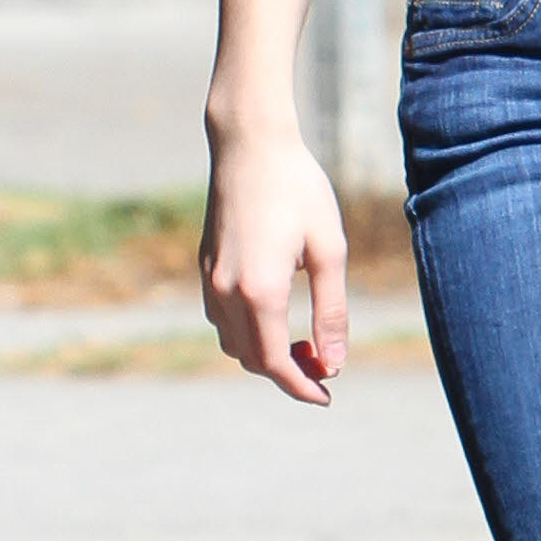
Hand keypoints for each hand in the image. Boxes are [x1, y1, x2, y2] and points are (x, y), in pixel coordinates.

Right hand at [200, 128, 348, 404]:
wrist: (250, 143)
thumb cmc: (298, 189)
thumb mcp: (328, 248)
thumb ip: (331, 311)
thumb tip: (335, 363)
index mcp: (259, 292)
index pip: (275, 364)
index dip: (302, 387)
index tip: (327, 396)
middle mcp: (225, 293)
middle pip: (252, 360)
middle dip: (288, 372)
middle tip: (325, 365)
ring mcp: (209, 280)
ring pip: (233, 342)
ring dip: (265, 353)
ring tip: (304, 342)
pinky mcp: (205, 265)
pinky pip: (222, 318)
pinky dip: (247, 330)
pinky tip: (276, 313)